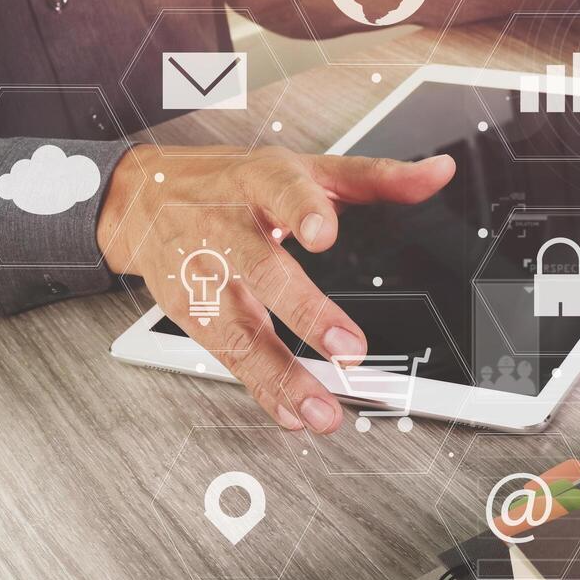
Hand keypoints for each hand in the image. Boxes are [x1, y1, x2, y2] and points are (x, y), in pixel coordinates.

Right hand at [98, 144, 455, 432]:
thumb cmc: (234, 182)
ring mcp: (202, 272)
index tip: (324, 232)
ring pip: (239, 327)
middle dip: (304, 309)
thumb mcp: (303, 167)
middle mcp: (226, 226)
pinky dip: (260, 387)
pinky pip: (226, 354)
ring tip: (322, 410)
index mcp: (261, 182)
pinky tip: (290, 413)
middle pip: (262, 268)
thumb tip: (438, 173)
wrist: (141, 195)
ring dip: (282, 374)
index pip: (281, 190)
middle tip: (347, 347)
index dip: (302, 209)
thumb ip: (376, 176)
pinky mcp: (187, 310)